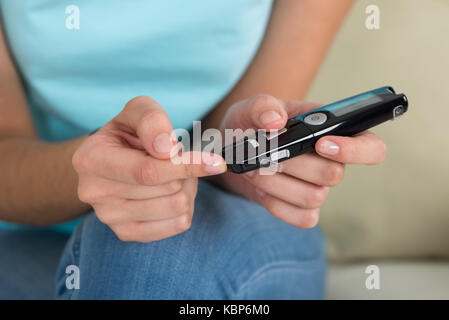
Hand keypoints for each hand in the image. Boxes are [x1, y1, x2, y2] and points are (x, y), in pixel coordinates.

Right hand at [72, 96, 226, 241]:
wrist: (111, 159)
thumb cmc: (129, 133)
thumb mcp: (138, 111)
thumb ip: (151, 120)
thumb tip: (166, 150)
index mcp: (91, 160)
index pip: (148, 171)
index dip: (187, 166)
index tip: (217, 162)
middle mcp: (94, 192)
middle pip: (169, 190)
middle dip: (185, 171)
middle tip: (175, 159)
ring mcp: (109, 217)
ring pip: (177, 207)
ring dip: (186, 188)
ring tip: (172, 175)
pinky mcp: (126, 233)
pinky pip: (177, 225)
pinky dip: (185, 207)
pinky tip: (170, 193)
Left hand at [219, 95, 386, 228]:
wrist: (232, 155)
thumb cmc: (248, 126)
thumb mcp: (249, 108)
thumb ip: (262, 106)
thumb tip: (275, 121)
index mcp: (330, 131)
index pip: (370, 146)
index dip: (355, 150)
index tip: (322, 144)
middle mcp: (331, 161)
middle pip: (333, 175)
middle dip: (293, 165)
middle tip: (265, 155)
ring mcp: (318, 188)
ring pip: (314, 197)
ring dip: (278, 184)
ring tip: (256, 170)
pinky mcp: (303, 209)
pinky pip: (304, 218)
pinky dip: (277, 205)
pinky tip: (263, 190)